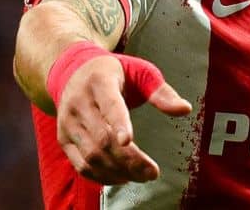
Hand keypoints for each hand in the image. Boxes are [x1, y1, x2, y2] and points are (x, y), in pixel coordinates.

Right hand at [55, 55, 191, 183]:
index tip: (128, 141)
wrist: (74, 72)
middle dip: (129, 159)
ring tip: (141, 176)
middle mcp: (79, 103)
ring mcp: (68, 123)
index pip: (109, 104)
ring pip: (91, 155)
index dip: (118, 123)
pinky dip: (102, 176)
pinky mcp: (64, 139)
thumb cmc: (116, 73)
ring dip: (118, 171)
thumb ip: (161, 91)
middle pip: (102, 138)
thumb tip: (185, 110)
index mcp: (100, 81)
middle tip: (152, 172)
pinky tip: (122, 177)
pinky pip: (81, 165)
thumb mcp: (141, 72)